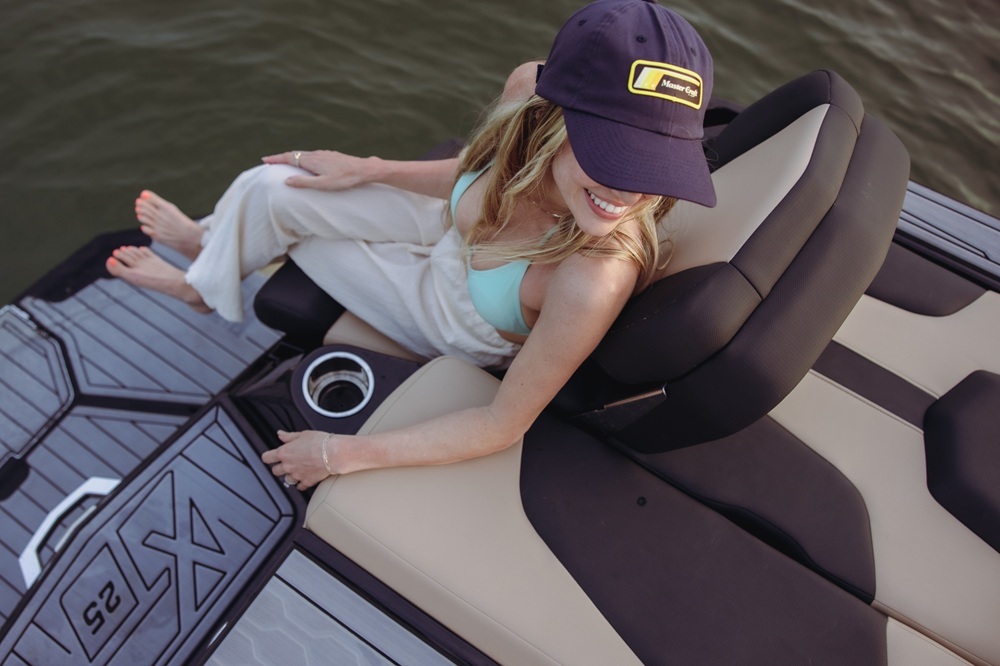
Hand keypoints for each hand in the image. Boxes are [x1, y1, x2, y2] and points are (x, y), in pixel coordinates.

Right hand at [261, 150, 377, 190]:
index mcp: (312, 160)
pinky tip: (307, 163)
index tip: (265, 160)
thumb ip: (304, 182)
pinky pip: (313, 155)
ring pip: (304, 154)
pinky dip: (304, 158)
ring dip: (293, 157)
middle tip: (271, 161)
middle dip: (282, 158)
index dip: (276, 158)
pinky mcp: (332, 155)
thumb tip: (286, 180)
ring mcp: (325, 154)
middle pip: (295, 154)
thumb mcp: (323, 184)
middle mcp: (317, 154)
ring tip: (285, 163)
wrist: (365, 169)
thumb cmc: (345, 179)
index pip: (289, 157)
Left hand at [261, 430, 338, 489]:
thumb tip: (280, 434)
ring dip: (290, 476)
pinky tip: (305, 477)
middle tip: (287, 462)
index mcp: (284, 453)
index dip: (268, 457)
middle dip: (279, 467)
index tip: (270, 456)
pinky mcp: (307, 482)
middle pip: (275, 471)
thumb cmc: (320, 443)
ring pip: (287, 480)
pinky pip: (300, 487)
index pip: (266, 458)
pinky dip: (301, 484)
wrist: (333, 454)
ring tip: (297, 470)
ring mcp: (297, 475)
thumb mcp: (303, 434)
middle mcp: (288, 466)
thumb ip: (289, 436)